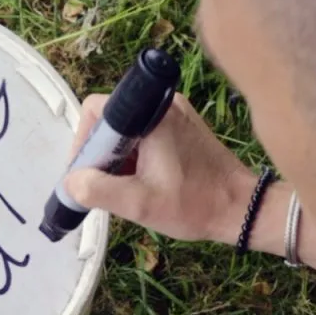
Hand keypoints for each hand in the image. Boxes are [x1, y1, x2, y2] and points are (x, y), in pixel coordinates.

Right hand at [65, 93, 253, 242]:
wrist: (243, 208)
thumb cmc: (196, 205)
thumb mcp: (139, 204)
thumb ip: (97, 190)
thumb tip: (72, 181)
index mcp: (153, 116)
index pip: (96, 110)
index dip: (83, 141)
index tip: (87, 170)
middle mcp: (164, 106)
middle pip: (109, 119)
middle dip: (100, 153)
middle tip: (105, 183)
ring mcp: (175, 114)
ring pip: (125, 129)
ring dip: (117, 158)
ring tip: (126, 187)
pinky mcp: (182, 128)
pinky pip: (142, 134)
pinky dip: (134, 157)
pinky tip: (142, 181)